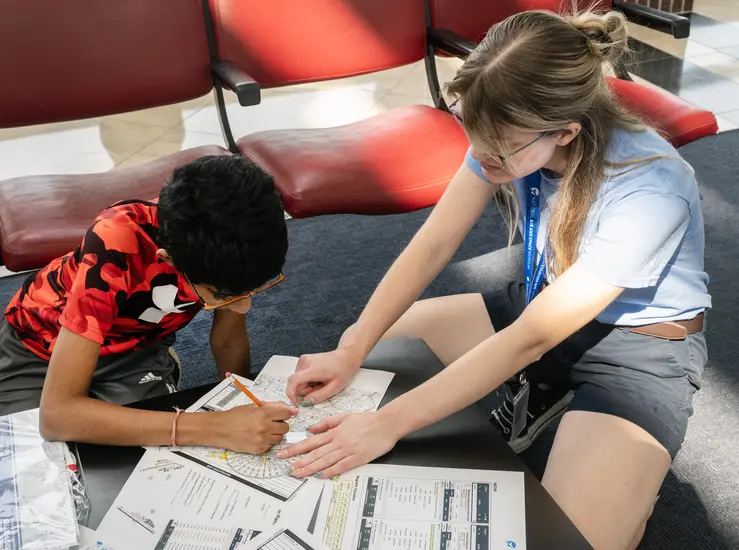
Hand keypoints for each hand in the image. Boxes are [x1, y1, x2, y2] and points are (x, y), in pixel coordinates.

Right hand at [216, 402, 297, 453]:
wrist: (220, 429)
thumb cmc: (235, 416)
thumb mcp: (253, 406)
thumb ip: (273, 406)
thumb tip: (291, 409)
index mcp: (263, 413)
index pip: (286, 414)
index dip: (284, 414)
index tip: (281, 415)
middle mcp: (264, 427)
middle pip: (286, 427)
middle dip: (280, 425)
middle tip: (271, 423)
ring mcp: (262, 439)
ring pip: (280, 438)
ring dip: (275, 434)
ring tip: (264, 431)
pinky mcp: (258, 449)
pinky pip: (271, 446)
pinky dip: (267, 442)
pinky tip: (258, 437)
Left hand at [276, 411, 399, 477]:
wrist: (387, 423)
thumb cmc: (368, 419)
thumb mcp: (345, 416)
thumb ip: (327, 423)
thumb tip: (311, 429)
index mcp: (335, 431)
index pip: (311, 441)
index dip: (296, 448)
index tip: (284, 453)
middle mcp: (338, 441)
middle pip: (315, 453)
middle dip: (299, 461)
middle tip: (286, 468)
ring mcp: (348, 450)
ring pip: (325, 460)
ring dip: (310, 468)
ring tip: (298, 473)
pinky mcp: (358, 458)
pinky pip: (341, 466)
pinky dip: (330, 471)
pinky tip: (320, 475)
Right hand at [286, 348, 362, 404]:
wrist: (346, 356)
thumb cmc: (343, 371)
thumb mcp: (335, 387)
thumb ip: (319, 396)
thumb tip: (306, 401)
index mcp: (314, 369)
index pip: (294, 380)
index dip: (291, 393)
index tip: (296, 402)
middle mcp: (305, 362)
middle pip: (296, 382)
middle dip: (305, 390)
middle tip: (320, 388)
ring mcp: (303, 359)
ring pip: (297, 379)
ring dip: (307, 385)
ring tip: (320, 382)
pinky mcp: (303, 359)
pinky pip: (300, 375)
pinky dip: (307, 379)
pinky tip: (317, 377)